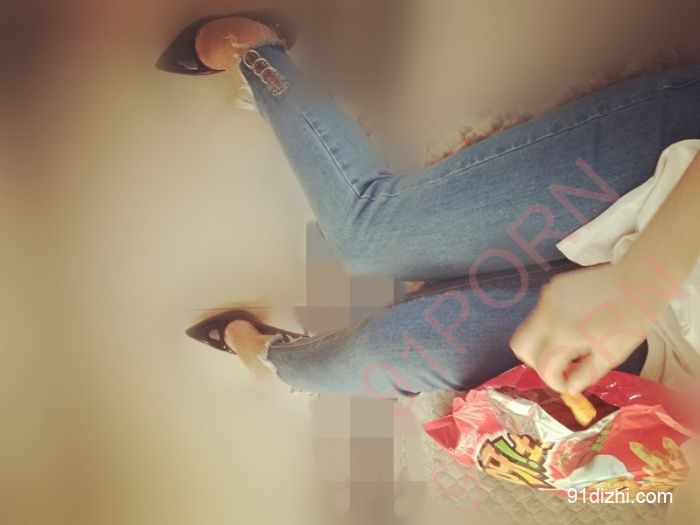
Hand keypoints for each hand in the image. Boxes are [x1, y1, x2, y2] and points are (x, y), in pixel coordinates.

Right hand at [510, 264, 654, 393]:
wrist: (639, 280)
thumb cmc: (630, 321)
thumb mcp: (611, 356)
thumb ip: (585, 375)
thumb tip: (569, 388)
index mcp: (563, 334)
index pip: (543, 366)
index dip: (554, 381)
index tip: (569, 383)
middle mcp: (547, 315)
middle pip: (519, 346)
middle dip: (535, 361)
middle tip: (559, 365)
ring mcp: (547, 298)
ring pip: (528, 328)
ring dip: (543, 343)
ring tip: (570, 344)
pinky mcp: (552, 287)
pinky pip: (541, 312)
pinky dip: (551, 324)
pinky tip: (575, 322)